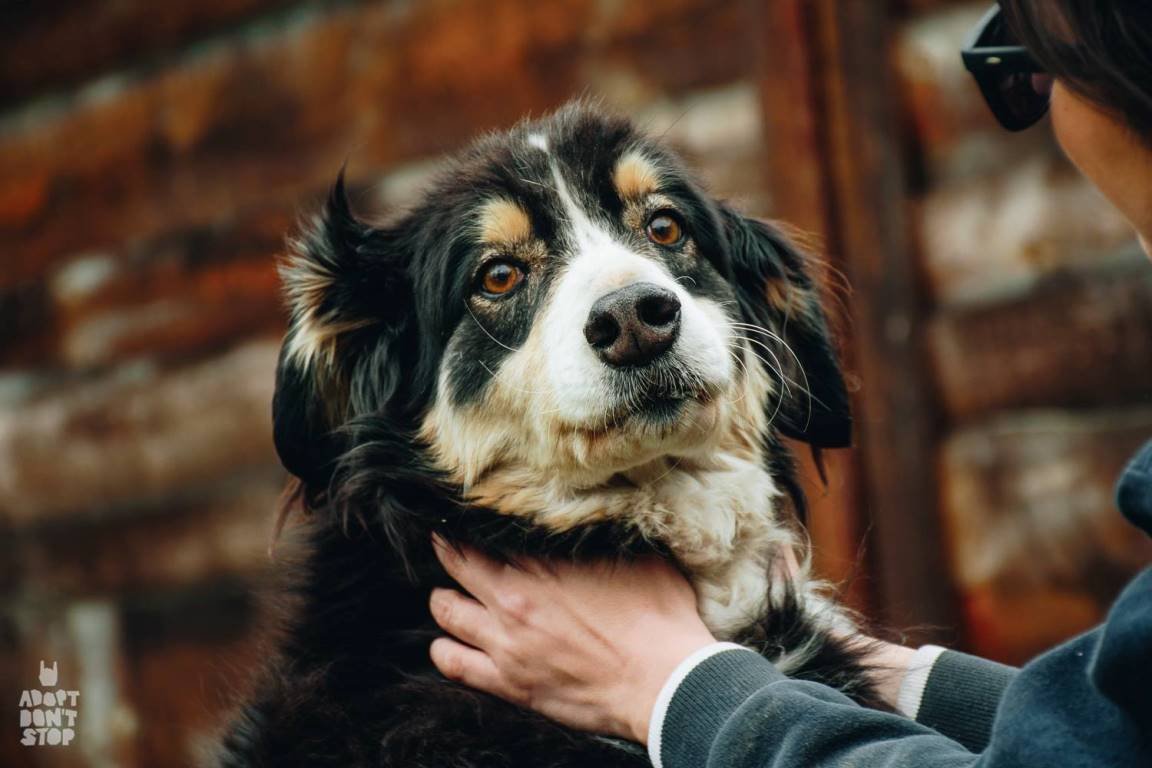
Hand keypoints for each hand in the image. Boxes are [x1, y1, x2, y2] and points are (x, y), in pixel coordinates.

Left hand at [428, 536, 715, 742]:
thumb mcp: (638, 557)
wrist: (664, 682)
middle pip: (457, 567)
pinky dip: (445, 651)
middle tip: (447, 547)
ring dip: (445, 602)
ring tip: (448, 597)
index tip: (465, 519)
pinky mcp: (510, 684)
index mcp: (543, 565)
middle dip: (449, 554)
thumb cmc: (658, 618)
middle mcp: (514, 600)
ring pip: (446, 614)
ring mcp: (507, 645)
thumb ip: (606, 536)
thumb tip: (602, 513)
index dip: (472, 525)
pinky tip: (448, 644)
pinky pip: (454, 666)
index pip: (487, 535)